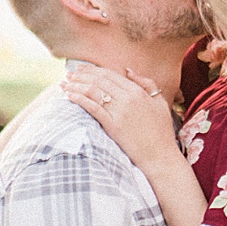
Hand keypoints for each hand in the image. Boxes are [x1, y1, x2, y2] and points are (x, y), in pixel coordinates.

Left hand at [63, 63, 181, 170]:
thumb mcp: (160, 103)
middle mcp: (128, 98)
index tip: (81, 69)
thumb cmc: (162, 132)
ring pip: (93, 91)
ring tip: (65, 84)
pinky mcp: (113, 126)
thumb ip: (147, 84)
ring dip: (76, 85)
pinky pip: (92, 108)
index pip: (111, 75)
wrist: (161, 156)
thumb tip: (128, 70)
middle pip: (99, 81)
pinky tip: (69, 96)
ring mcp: (120, 112)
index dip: (93, 70)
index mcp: (139, 92)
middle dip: (81, 75)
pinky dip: (79, 99)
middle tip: (69, 74)